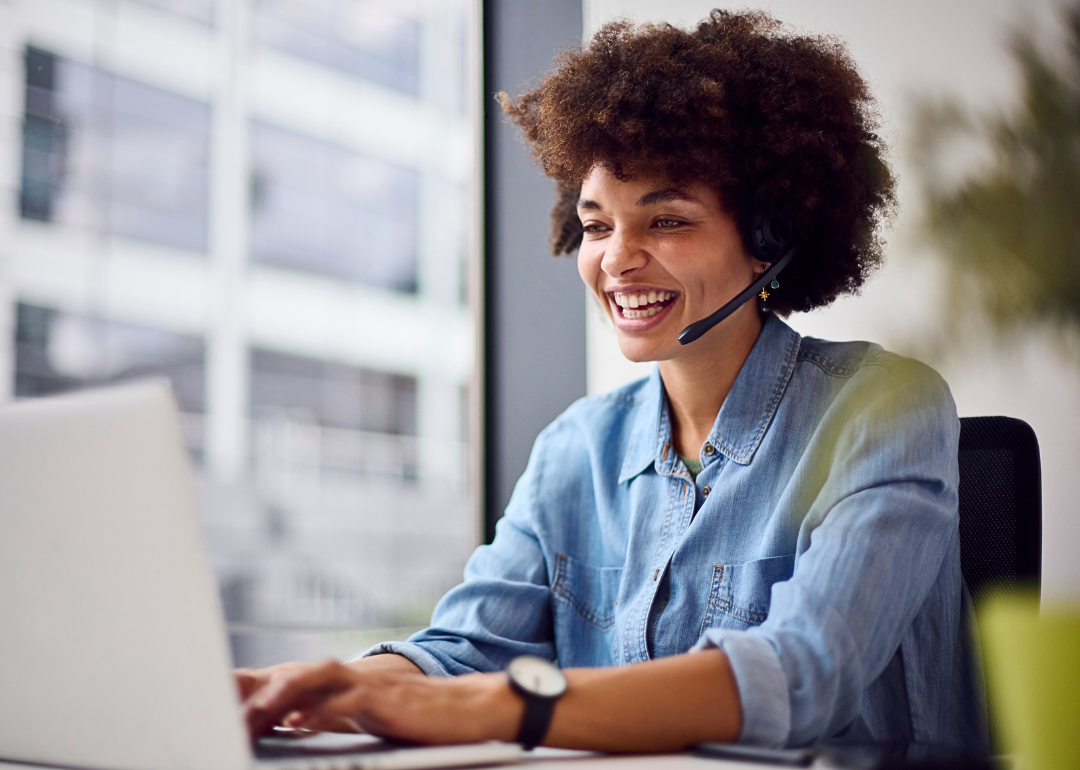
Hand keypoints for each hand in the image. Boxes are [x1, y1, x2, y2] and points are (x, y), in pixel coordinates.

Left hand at [240, 658, 522, 744]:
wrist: (466, 708)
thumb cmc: (419, 717)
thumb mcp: (371, 713)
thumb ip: (335, 712)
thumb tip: (296, 722)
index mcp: (348, 681)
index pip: (299, 678)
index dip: (266, 689)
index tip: (232, 706)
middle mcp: (355, 676)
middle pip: (300, 673)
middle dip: (265, 690)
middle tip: (233, 712)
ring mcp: (370, 684)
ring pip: (318, 678)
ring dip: (286, 694)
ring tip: (258, 712)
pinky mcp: (385, 700)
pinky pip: (347, 702)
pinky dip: (321, 712)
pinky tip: (300, 724)